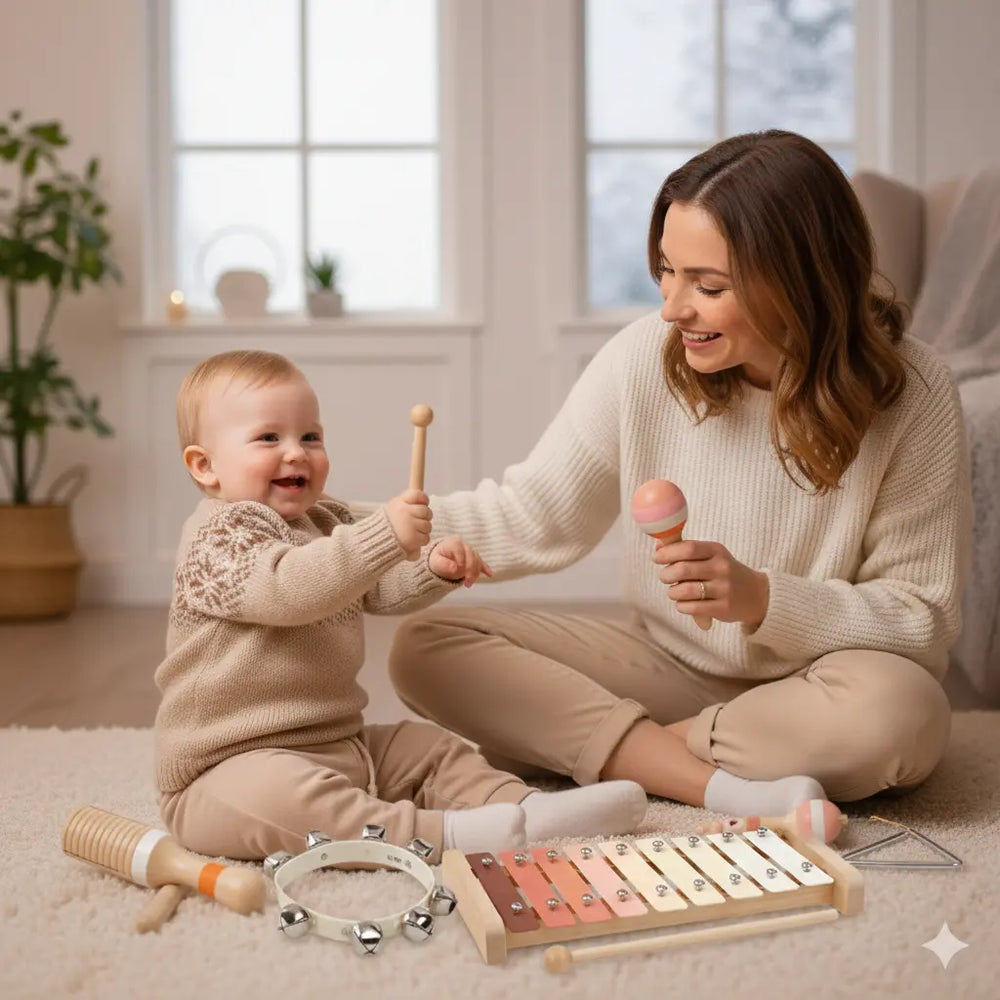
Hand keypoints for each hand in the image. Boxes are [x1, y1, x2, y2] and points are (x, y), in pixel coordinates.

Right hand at [384, 489, 431, 557]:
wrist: (374, 542)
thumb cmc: (385, 526)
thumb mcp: (392, 508)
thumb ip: (406, 503)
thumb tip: (425, 501)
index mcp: (399, 503)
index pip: (417, 494)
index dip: (424, 499)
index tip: (424, 504)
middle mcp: (404, 512)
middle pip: (426, 511)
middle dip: (425, 517)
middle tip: (417, 522)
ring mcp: (409, 525)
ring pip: (427, 525)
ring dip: (423, 531)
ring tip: (412, 533)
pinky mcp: (412, 538)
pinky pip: (425, 538)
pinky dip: (421, 541)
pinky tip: (412, 541)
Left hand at [429, 536, 493, 586]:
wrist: (442, 559)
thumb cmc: (438, 559)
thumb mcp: (436, 562)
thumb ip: (443, 564)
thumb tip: (454, 568)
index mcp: (454, 543)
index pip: (459, 549)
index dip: (460, 557)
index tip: (459, 567)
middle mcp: (465, 545)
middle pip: (471, 555)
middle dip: (470, 569)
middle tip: (466, 581)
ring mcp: (472, 552)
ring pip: (477, 561)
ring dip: (475, 573)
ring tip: (468, 584)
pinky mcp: (476, 559)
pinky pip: (482, 563)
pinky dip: (486, 569)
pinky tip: (490, 574)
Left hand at [653, 538, 768, 627]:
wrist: (756, 594)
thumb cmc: (724, 572)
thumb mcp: (711, 555)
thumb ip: (685, 550)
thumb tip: (658, 547)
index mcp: (717, 551)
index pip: (688, 548)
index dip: (667, 553)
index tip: (656, 558)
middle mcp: (722, 568)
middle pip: (682, 570)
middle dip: (666, 574)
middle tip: (664, 577)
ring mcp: (724, 589)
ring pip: (684, 591)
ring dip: (672, 592)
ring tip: (674, 591)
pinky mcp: (723, 608)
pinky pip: (691, 607)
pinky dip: (681, 606)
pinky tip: (683, 603)